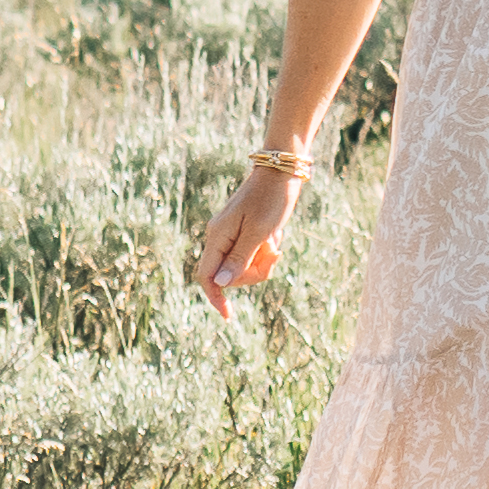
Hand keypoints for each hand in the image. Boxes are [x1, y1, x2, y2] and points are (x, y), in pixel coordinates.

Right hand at [192, 159, 300, 305]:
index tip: (228, 315)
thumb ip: (239, 258)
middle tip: (274, 254)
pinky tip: (275, 238)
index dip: (216, 297)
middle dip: (253, 273)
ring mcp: (231, 236)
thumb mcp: (260, 232)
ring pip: (243, 268)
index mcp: (218, 236)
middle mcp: (220, 238)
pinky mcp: (244, 235)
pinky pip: (252, 256)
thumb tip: (220, 283)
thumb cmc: (272, 199)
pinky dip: (265, 253)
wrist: (281, 173)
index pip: (207, 276)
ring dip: (262, 262)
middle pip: (229, 276)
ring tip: (276, 242)